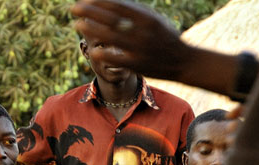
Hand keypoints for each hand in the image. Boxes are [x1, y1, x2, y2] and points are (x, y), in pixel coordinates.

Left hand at [72, 0, 189, 79]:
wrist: (184, 62)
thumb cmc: (166, 37)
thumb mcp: (154, 19)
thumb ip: (135, 11)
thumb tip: (111, 2)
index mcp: (147, 17)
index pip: (117, 5)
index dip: (98, 1)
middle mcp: (142, 31)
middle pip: (110, 18)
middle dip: (89, 12)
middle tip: (74, 8)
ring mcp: (140, 48)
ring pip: (110, 37)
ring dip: (91, 29)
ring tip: (78, 24)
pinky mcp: (137, 65)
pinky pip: (114, 58)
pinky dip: (102, 53)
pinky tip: (92, 49)